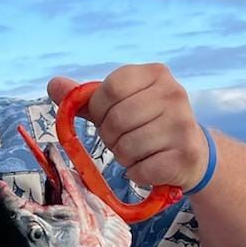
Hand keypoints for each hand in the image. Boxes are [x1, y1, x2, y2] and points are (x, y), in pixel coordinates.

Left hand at [48, 64, 209, 192]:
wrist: (192, 154)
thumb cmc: (147, 125)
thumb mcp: (119, 106)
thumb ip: (86, 99)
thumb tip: (52, 84)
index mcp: (156, 73)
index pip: (110, 89)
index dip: (99, 110)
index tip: (107, 118)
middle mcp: (174, 93)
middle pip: (116, 120)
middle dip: (110, 137)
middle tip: (123, 140)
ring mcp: (183, 124)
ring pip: (127, 148)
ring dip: (123, 157)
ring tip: (138, 153)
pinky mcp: (185, 155)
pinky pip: (140, 170)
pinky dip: (136, 174)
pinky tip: (149, 166)